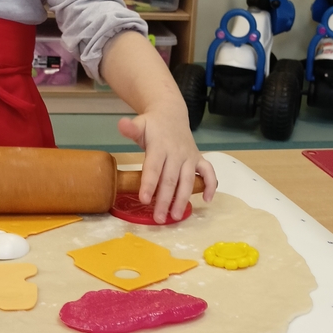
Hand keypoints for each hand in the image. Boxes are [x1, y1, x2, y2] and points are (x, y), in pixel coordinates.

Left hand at [118, 100, 216, 222]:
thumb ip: (131, 128)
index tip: (144, 199)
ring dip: (183, 199)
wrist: (171, 113)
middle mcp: (177, 153)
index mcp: (160, 146)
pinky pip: (208, 172)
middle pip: (170, 179)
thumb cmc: (152, 125)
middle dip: (164, 200)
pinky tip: (206, 200)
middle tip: (158, 218)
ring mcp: (189, 157)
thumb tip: (121, 125)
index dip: (149, 183)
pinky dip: (210, 185)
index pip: (154, 167)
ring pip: (188, 180)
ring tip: (176, 216)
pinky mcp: (199, 159)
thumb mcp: (140, 124)